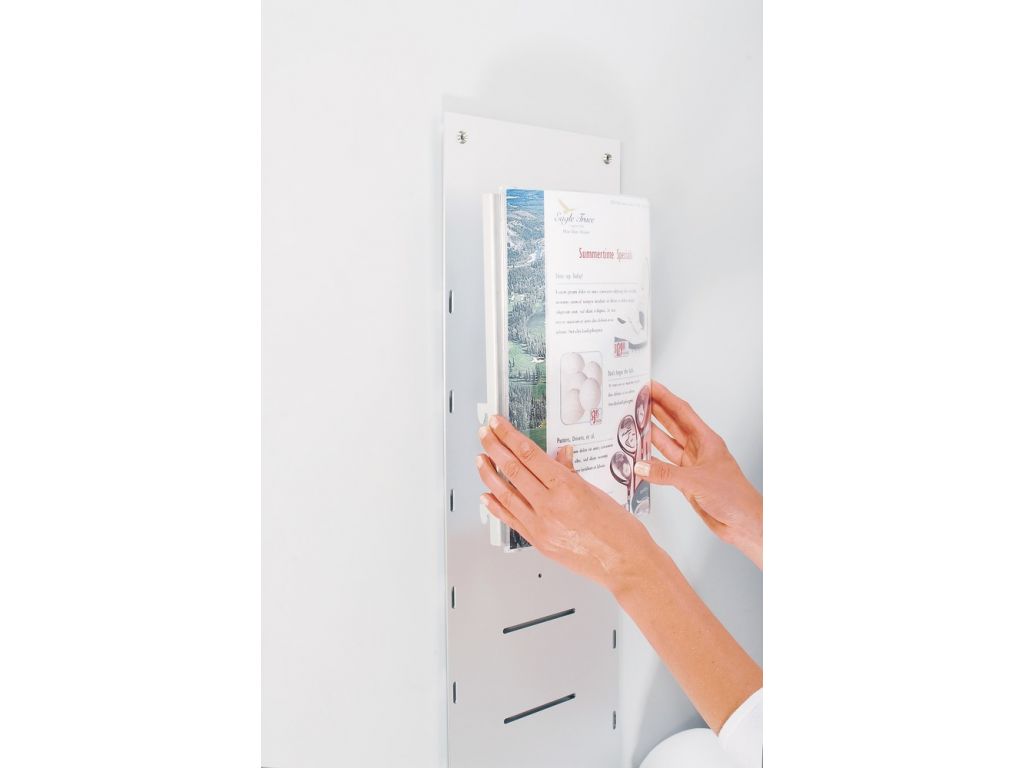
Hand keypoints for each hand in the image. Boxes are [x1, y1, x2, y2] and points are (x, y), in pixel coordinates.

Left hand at [475, 415, 656, 590]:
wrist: (626, 565)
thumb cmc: (620, 531)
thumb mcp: (597, 491)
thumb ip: (572, 474)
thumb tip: (559, 456)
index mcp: (567, 488)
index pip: (529, 454)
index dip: (509, 435)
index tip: (497, 424)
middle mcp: (550, 506)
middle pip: (513, 470)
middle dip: (494, 448)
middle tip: (484, 433)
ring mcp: (541, 526)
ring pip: (505, 494)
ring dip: (489, 475)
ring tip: (480, 460)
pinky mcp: (538, 542)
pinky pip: (511, 520)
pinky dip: (496, 506)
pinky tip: (486, 496)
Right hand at [634, 381, 762, 568]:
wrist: (743, 523)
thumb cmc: (733, 496)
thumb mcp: (696, 481)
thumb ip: (666, 474)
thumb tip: (641, 466)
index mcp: (706, 440)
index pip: (681, 412)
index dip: (665, 397)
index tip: (649, 385)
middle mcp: (698, 449)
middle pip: (672, 424)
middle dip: (654, 411)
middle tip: (634, 400)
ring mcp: (691, 465)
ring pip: (666, 445)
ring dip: (650, 436)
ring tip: (631, 425)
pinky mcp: (686, 482)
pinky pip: (664, 467)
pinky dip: (651, 464)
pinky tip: (638, 460)